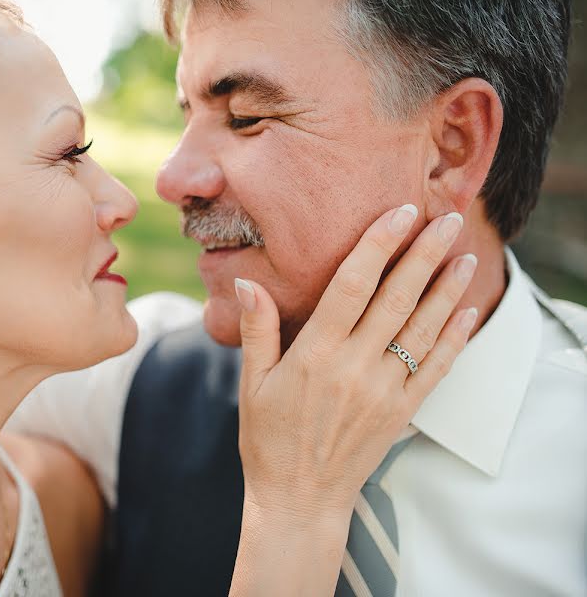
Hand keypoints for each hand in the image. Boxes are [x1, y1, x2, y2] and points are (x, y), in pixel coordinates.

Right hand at [234, 205, 477, 520]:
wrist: (299, 499)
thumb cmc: (268, 440)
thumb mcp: (251, 385)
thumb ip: (257, 330)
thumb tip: (247, 282)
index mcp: (315, 355)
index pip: (352, 286)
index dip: (378, 245)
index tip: (399, 213)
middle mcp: (354, 367)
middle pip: (397, 298)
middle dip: (424, 254)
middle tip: (446, 219)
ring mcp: (383, 391)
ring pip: (423, 328)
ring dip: (447, 288)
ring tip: (464, 254)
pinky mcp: (401, 412)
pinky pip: (435, 368)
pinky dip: (454, 337)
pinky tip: (466, 310)